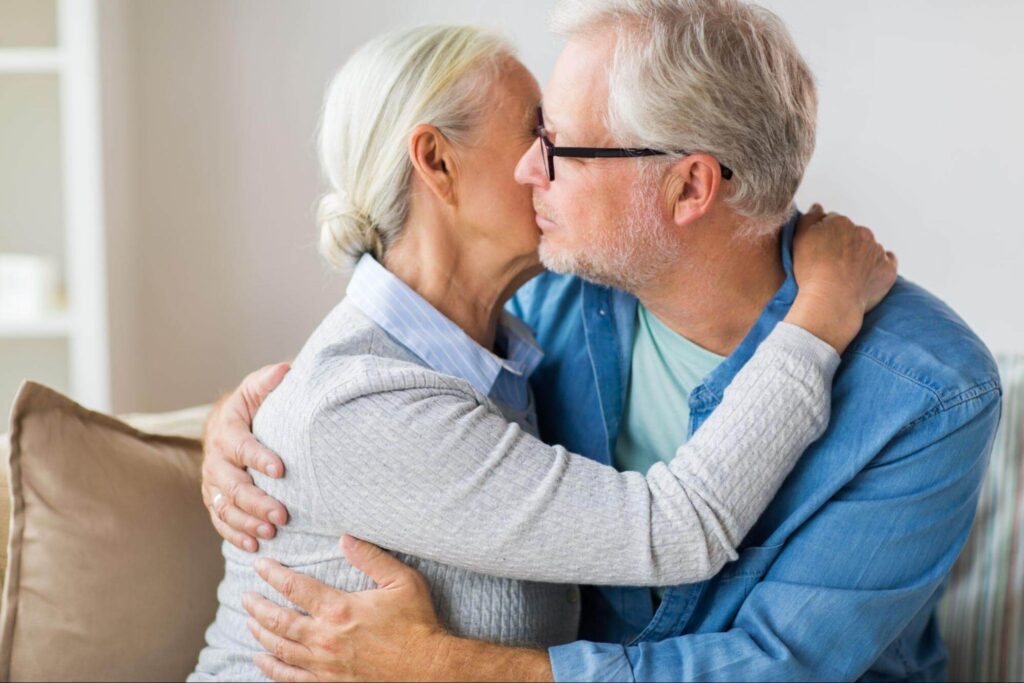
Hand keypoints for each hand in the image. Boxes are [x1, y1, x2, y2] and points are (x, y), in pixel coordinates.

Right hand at [201, 362, 291, 551]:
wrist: (227, 425)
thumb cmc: (251, 406)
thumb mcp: (256, 389)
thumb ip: (268, 382)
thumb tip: (284, 370)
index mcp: (227, 431)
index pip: (241, 447)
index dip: (259, 458)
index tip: (281, 469)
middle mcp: (215, 459)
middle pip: (233, 485)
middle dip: (257, 502)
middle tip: (282, 515)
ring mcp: (212, 483)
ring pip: (225, 507)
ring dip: (247, 522)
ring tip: (272, 532)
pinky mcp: (214, 499)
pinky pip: (220, 521)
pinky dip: (235, 534)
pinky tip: (254, 545)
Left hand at [243, 535, 446, 681]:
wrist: (427, 668)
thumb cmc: (417, 623)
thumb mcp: (402, 581)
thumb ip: (371, 558)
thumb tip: (345, 538)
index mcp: (340, 609)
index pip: (295, 588)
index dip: (274, 575)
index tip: (260, 566)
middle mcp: (325, 638)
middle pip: (279, 620)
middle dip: (258, 606)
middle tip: (246, 596)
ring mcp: (324, 665)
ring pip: (280, 648)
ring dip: (260, 634)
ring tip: (249, 622)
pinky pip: (290, 677)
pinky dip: (272, 668)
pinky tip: (260, 659)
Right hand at [785, 205, 897, 353]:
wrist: (831, 300)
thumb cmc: (811, 271)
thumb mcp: (799, 238)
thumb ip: (809, 218)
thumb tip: (819, 207)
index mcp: (840, 222)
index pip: (832, 222)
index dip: (824, 236)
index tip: (818, 250)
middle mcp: (862, 232)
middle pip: (852, 234)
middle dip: (844, 244)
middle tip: (830, 263)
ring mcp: (877, 251)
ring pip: (869, 247)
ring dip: (860, 255)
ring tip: (845, 274)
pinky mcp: (888, 269)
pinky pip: (887, 262)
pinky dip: (879, 265)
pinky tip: (867, 274)